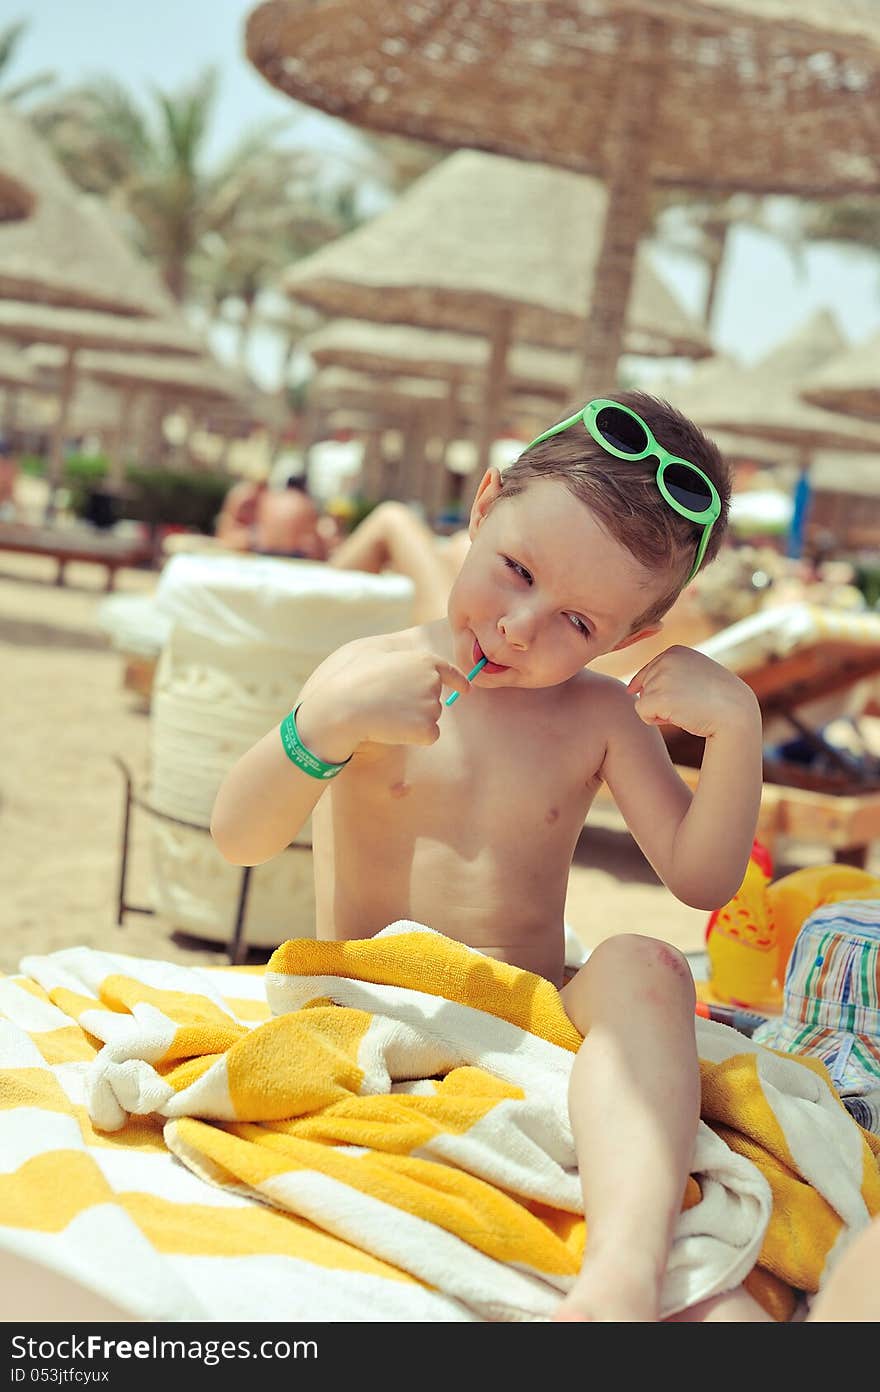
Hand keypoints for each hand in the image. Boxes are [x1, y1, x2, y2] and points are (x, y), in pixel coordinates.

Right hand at [298, 645, 471, 755]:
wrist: (345, 706)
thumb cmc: (354, 680)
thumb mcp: (377, 656)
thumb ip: (400, 659)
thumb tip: (406, 665)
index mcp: (424, 661)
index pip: (449, 671)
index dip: (458, 681)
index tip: (466, 689)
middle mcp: (433, 682)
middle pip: (435, 701)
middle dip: (417, 706)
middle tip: (388, 703)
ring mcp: (432, 706)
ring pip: (429, 719)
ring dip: (412, 722)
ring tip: (386, 714)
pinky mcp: (427, 729)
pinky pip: (427, 737)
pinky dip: (413, 737)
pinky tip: (392, 729)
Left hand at [626, 645, 759, 740]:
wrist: (736, 713)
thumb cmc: (715, 698)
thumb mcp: (692, 675)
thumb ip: (666, 675)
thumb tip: (631, 688)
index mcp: (675, 651)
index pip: (651, 674)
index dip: (667, 691)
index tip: (691, 693)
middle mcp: (666, 659)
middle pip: (645, 687)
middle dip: (663, 699)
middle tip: (691, 701)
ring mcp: (662, 677)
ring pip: (642, 700)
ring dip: (661, 710)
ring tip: (687, 708)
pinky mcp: (658, 697)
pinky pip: (642, 712)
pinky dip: (656, 720)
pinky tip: (678, 716)